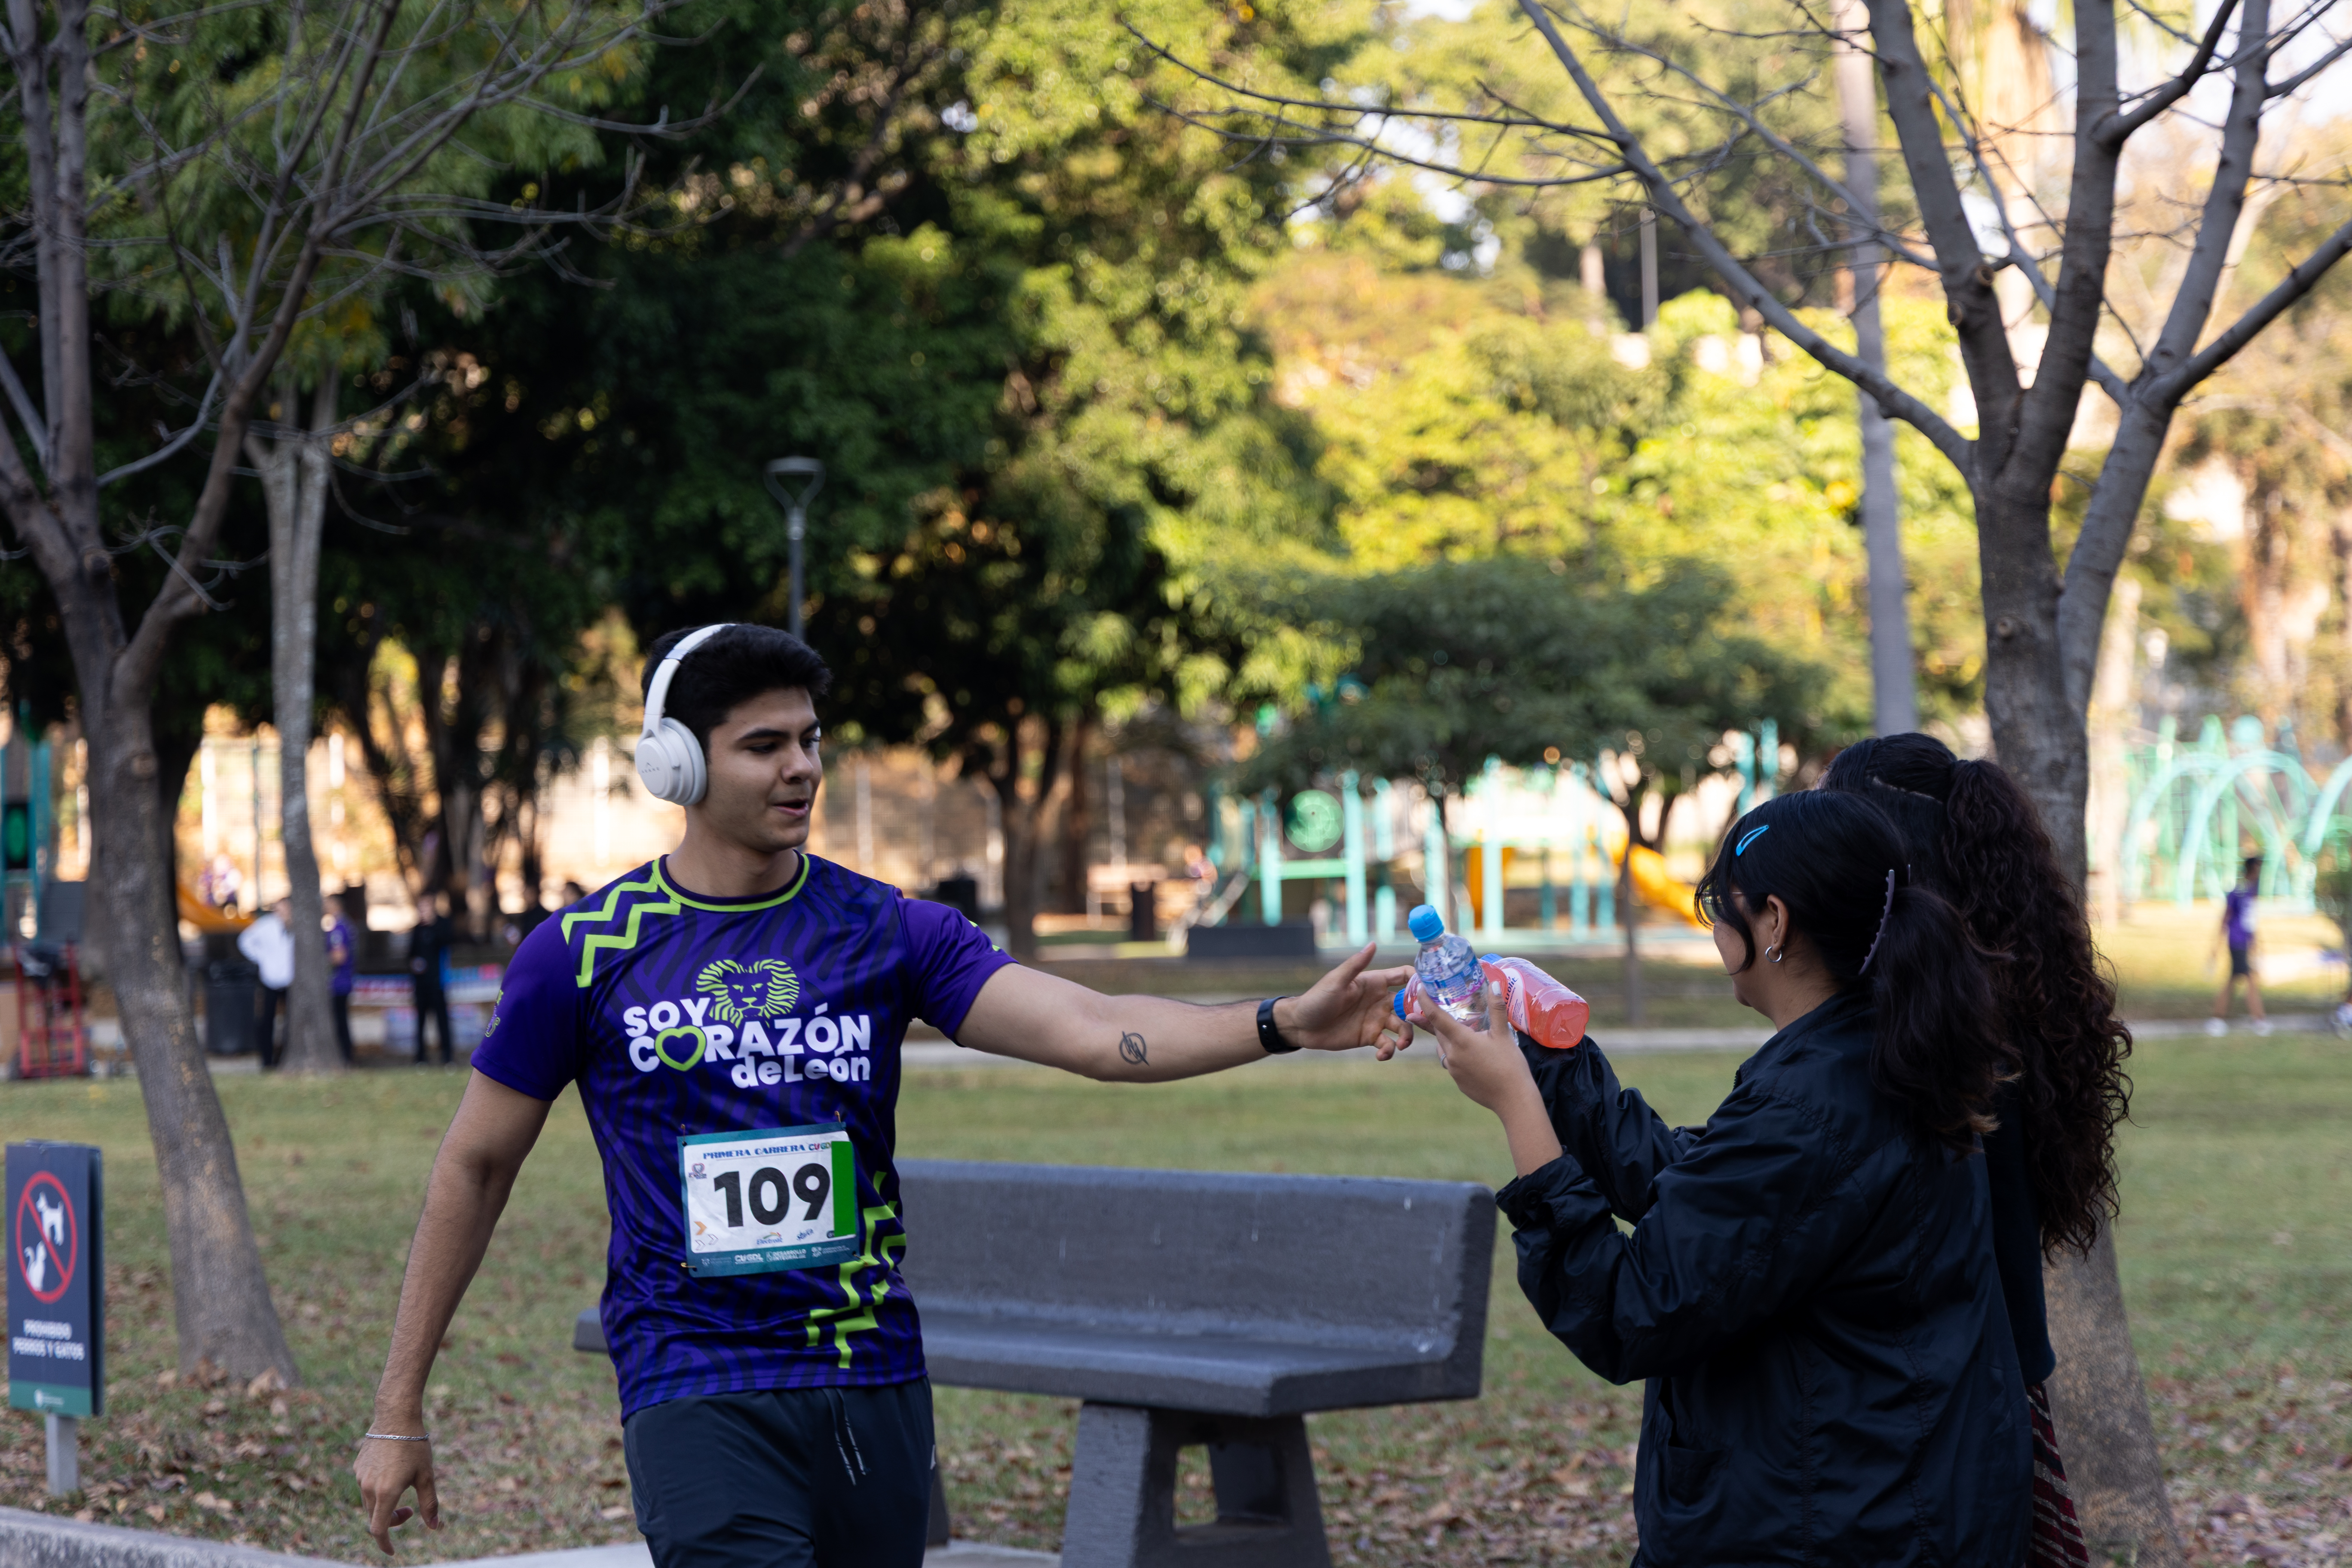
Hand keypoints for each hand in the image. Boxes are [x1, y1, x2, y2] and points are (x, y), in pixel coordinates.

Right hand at [356, 1434, 439, 1553]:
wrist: (395, 1417)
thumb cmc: (415, 1445)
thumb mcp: (426, 1476)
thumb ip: (429, 1504)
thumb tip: (435, 1527)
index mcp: (386, 1492)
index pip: (379, 1529)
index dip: (385, 1543)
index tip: (392, 1551)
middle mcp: (369, 1487)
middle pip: (374, 1518)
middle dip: (391, 1522)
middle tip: (410, 1512)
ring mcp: (360, 1477)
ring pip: (369, 1503)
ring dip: (384, 1506)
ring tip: (403, 1488)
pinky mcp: (357, 1468)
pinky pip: (366, 1486)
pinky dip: (377, 1491)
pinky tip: (392, 1473)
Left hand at [1273, 943, 1414, 1057]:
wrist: (1301, 1026)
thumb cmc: (1316, 998)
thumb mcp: (1336, 981)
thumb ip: (1356, 965)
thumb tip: (1374, 943)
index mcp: (1374, 982)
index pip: (1404, 976)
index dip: (1419, 981)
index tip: (1432, 991)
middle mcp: (1379, 1000)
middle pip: (1410, 1005)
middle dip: (1419, 1014)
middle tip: (1424, 1024)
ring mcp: (1376, 1020)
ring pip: (1403, 1027)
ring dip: (1407, 1037)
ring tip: (1401, 1045)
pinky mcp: (1369, 1037)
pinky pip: (1388, 1044)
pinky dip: (1389, 1051)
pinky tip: (1382, 1055)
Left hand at [1411, 987, 1563, 1177]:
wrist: (1513, 1101)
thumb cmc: (1510, 1066)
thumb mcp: (1504, 1035)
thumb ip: (1496, 1009)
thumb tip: (1494, 984)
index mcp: (1461, 1041)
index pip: (1435, 1016)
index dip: (1424, 1001)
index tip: (1418, 988)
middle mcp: (1451, 1055)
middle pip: (1438, 1032)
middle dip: (1435, 1019)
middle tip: (1434, 1005)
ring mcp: (1453, 1070)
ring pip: (1444, 1048)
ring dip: (1446, 1037)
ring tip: (1458, 1030)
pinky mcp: (1458, 1081)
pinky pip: (1451, 1063)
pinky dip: (1455, 1054)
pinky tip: (1470, 1053)